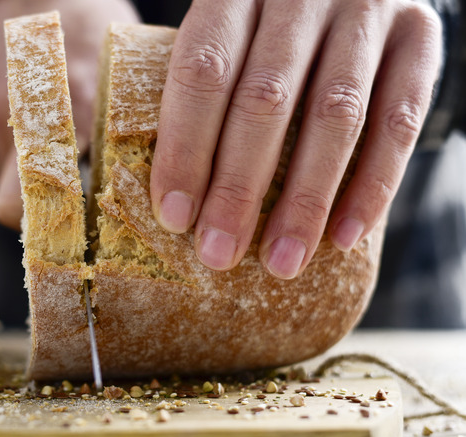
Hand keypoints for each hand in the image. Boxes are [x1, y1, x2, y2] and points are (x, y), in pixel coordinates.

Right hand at [0, 0, 138, 229]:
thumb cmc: (88, 33)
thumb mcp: (126, 77)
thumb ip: (134, 136)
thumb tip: (156, 197)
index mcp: (71, 107)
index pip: (50, 200)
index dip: (60, 226)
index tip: (79, 232)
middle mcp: (12, 114)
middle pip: (15, 207)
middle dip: (39, 206)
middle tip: (66, 185)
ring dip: (21, 173)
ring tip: (43, 131)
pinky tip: (17, 117)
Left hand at [150, 0, 441, 278]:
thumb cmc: (263, 25)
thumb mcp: (225, 32)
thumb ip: (203, 87)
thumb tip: (168, 191)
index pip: (203, 70)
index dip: (186, 148)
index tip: (175, 216)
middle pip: (266, 99)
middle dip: (238, 187)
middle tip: (219, 252)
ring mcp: (366, 9)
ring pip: (335, 115)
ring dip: (306, 199)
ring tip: (281, 261)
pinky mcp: (419, 35)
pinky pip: (401, 119)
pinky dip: (373, 184)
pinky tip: (344, 236)